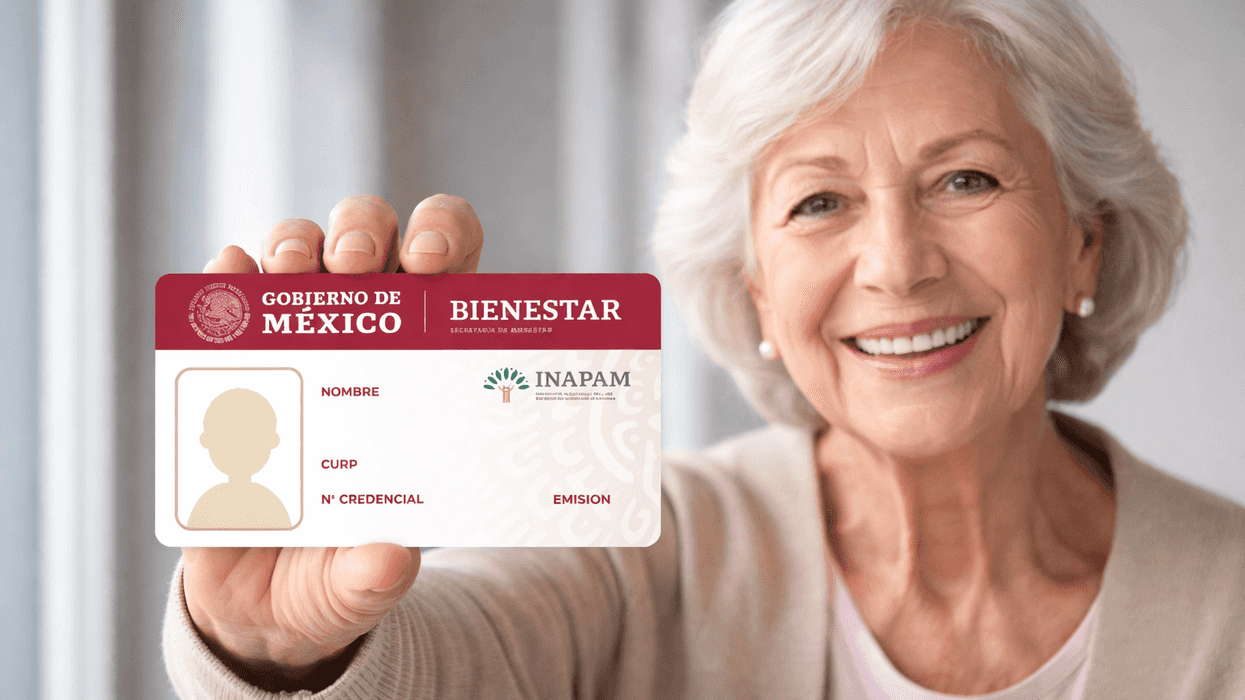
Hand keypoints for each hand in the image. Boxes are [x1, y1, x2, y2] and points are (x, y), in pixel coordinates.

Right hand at [185, 194, 482, 689]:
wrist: (257, 600)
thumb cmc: (335, 573)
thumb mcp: (358, 584)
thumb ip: (373, 578)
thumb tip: (390, 561)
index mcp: (425, 365)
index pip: (449, 268)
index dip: (445, 239)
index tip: (430, 263)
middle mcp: (363, 336)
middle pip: (372, 242)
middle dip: (364, 233)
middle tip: (354, 266)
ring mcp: (293, 341)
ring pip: (299, 251)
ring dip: (295, 244)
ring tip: (290, 271)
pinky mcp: (229, 362)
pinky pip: (225, 298)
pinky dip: (225, 277)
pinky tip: (226, 275)